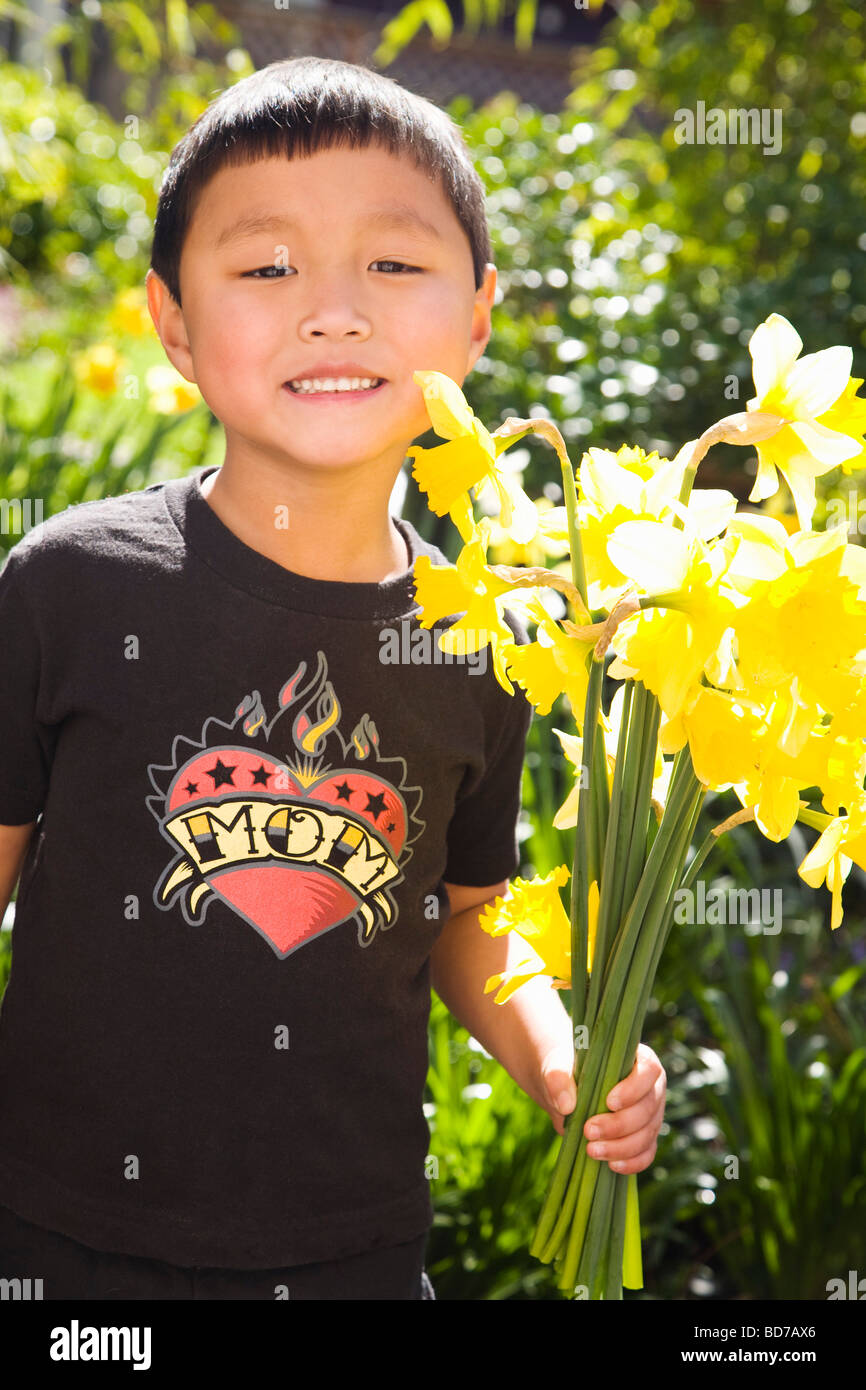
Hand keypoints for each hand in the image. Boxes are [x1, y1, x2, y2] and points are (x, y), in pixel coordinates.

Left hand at [540, 1040, 666, 1173]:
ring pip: (648, 1134)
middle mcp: (651, 1087)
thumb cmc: (567, 1072)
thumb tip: (566, 1105)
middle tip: (588, 1131)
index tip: (609, 1102)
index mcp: (639, 1059)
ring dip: (622, 1147)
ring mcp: (651, 1114)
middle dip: (620, 1124)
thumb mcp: (557, 1067)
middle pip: (648, 1108)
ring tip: (592, 1150)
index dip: (634, 1088)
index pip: (649, 1070)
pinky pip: (646, 1153)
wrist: (566, 1092)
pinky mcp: (645, 1137)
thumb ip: (558, 1078)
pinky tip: (611, 1165)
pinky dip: (631, 1162)